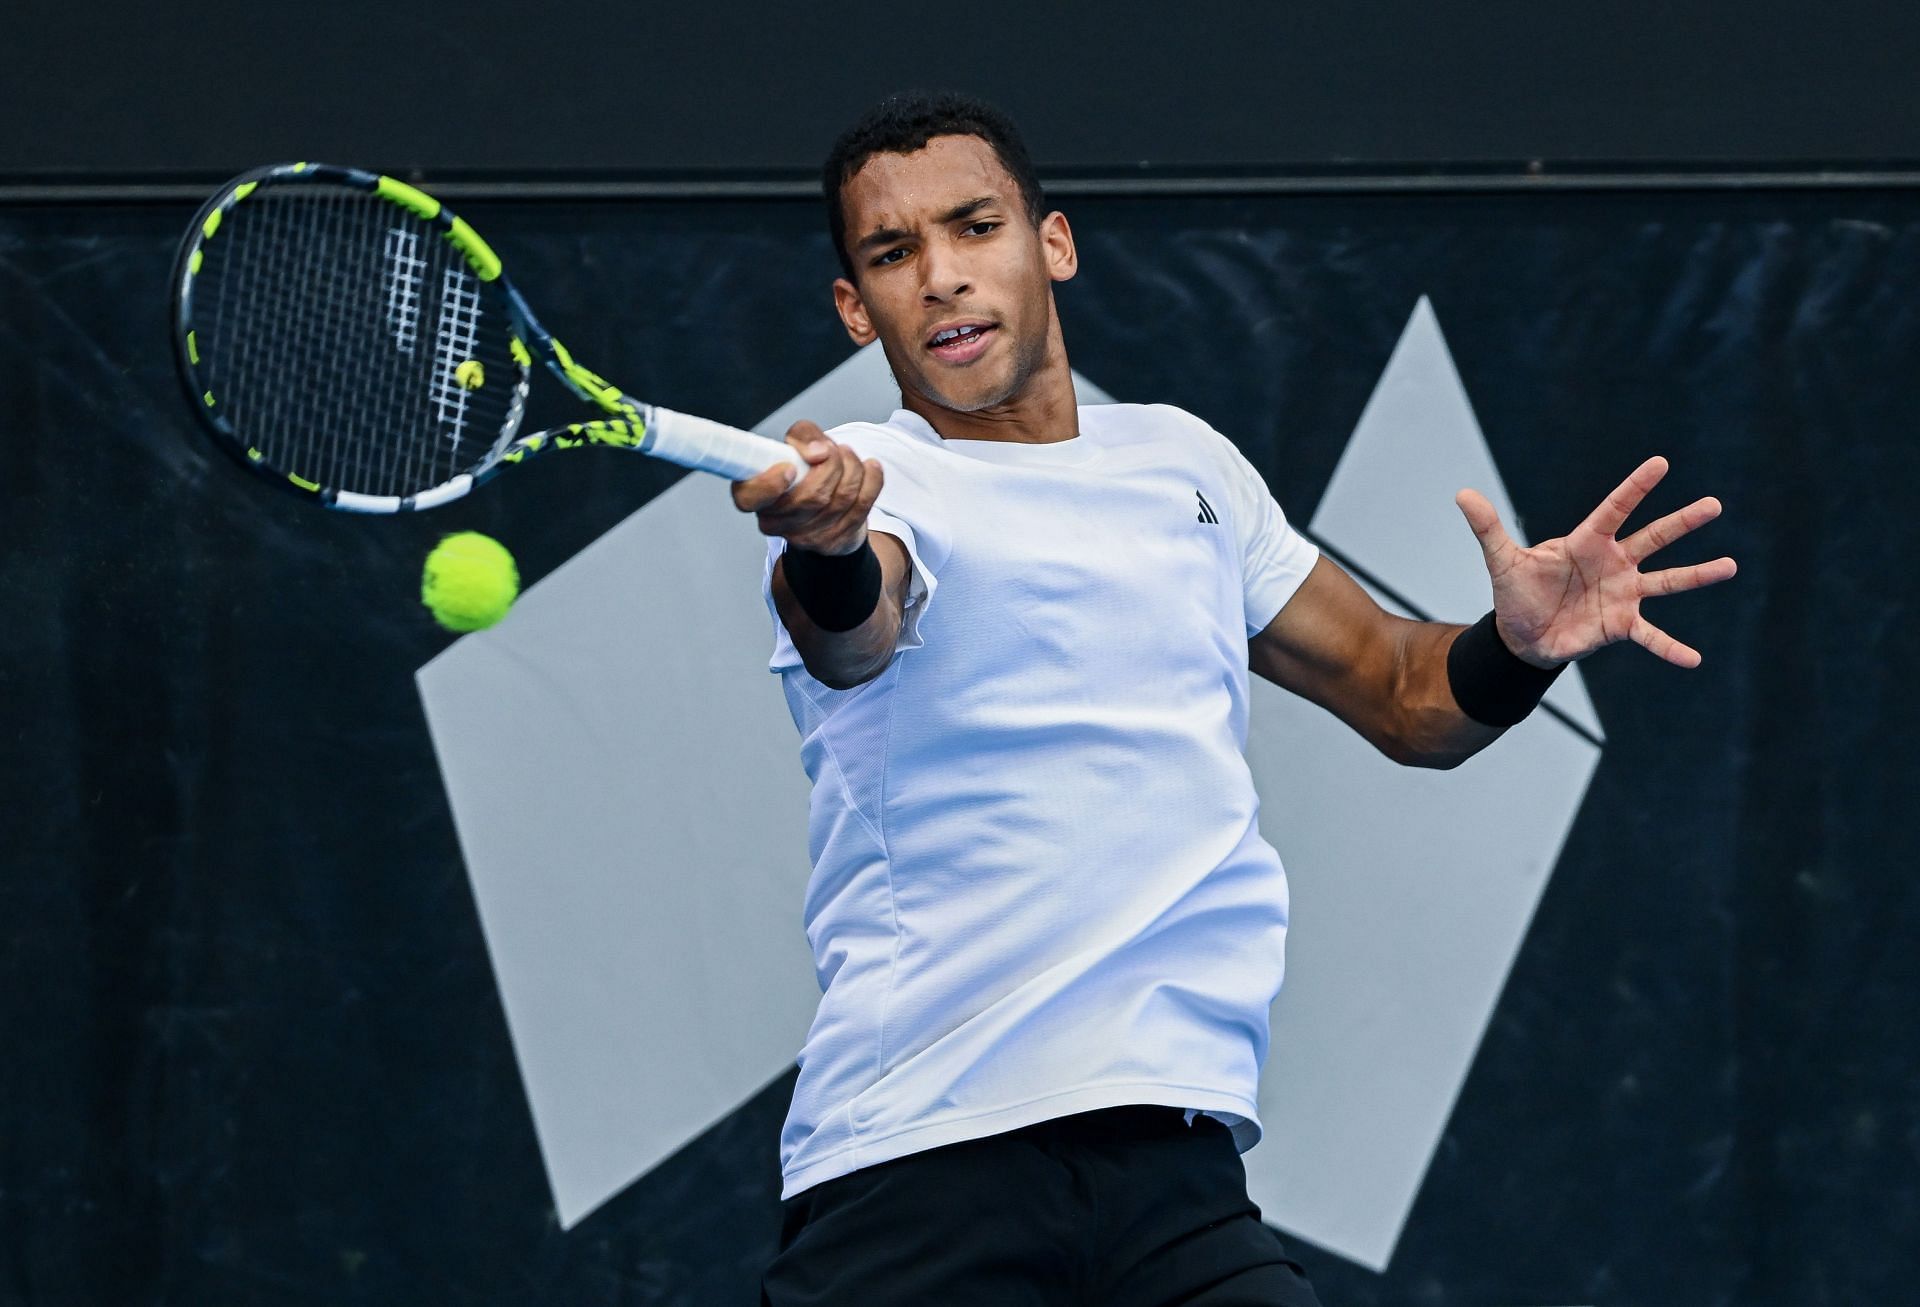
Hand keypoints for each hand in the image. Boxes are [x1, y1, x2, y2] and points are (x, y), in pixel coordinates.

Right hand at [730, 420, 884, 555]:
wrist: (826, 507)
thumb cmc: (803, 472)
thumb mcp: (794, 444)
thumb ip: (802, 435)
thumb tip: (819, 451)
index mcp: (753, 496)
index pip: (749, 498)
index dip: (770, 484)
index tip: (790, 468)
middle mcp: (775, 522)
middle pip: (812, 497)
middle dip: (832, 464)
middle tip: (833, 450)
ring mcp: (806, 537)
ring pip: (841, 498)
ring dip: (852, 468)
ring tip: (848, 455)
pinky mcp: (834, 542)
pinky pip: (862, 506)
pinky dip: (872, 480)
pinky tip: (871, 467)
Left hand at [1456, 456, 1736, 668]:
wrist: (1522, 637)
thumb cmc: (1517, 592)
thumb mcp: (1501, 560)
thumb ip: (1488, 528)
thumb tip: (1461, 493)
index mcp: (1586, 542)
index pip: (1614, 509)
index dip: (1635, 488)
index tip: (1660, 463)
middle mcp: (1613, 563)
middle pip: (1653, 538)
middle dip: (1682, 521)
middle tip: (1714, 505)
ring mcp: (1623, 593)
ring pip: (1666, 580)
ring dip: (1697, 575)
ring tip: (1730, 565)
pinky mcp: (1621, 626)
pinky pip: (1651, 637)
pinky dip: (1671, 648)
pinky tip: (1694, 659)